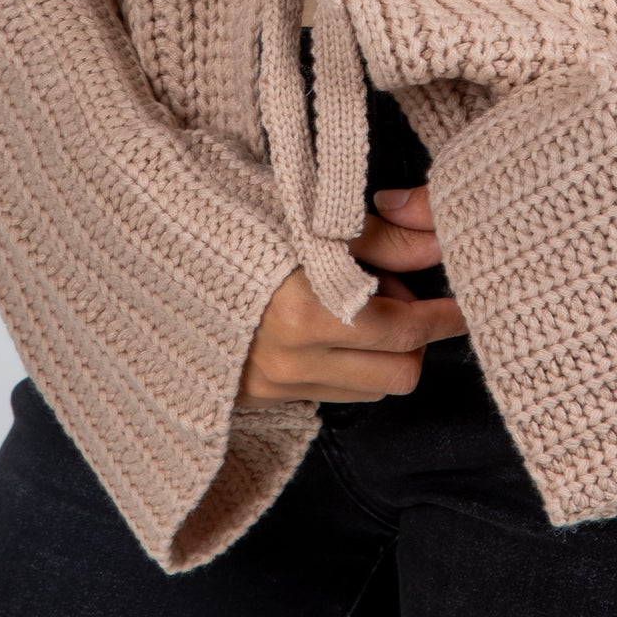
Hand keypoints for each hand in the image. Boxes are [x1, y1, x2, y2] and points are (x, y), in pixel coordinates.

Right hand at [237, 184, 466, 404]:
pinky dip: (346, 361)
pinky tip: (326, 320)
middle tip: (395, 287)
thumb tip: (438, 246)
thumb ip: (384, 240)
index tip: (463, 300)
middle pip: (398, 374)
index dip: (444, 315)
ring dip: (380, 351)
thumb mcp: (313, 219)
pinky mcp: (261, 396)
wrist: (153, 253)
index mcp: (305, 313)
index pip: (405, 332)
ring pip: (368, 389)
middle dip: (413, 336)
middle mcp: (290, 362)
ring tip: (353, 298)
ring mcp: (272, 386)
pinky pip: (330, 390)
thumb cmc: (234, 222)